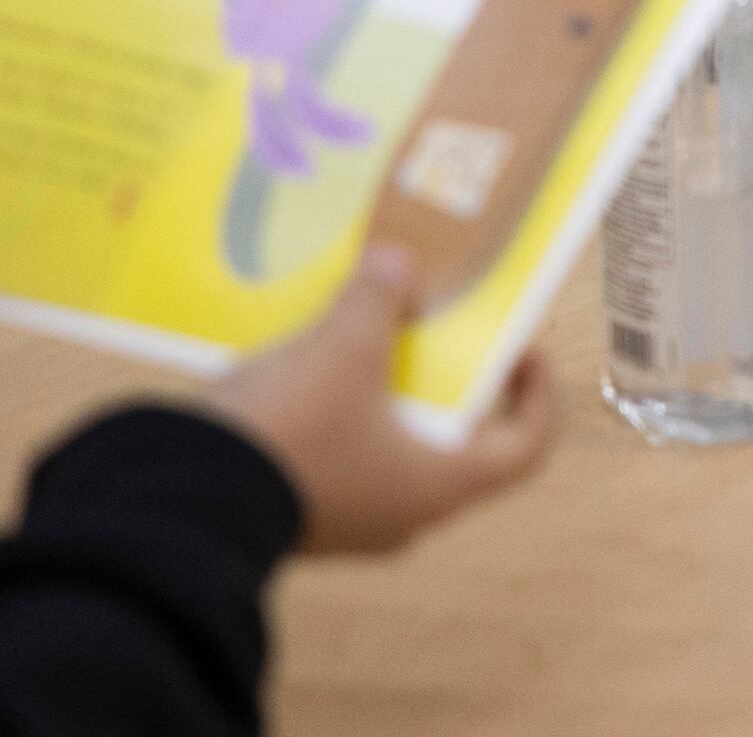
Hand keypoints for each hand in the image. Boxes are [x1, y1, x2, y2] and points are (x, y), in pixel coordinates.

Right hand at [205, 245, 559, 553]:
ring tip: (365, 340)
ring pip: (392, 449)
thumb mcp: (346, 347)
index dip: (538, 395)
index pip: (525, 446)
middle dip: (449, 382)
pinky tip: (309, 372)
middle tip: (434, 332)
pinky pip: (339, 459)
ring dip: (386, 396)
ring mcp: (350, 523)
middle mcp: (405, 514)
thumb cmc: (292, 431)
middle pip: (456, 442)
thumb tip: (399, 263)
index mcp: (442, 483)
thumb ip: (382, 297)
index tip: (522, 350)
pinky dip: (339, 416)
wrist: (179, 505)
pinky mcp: (298, 517)